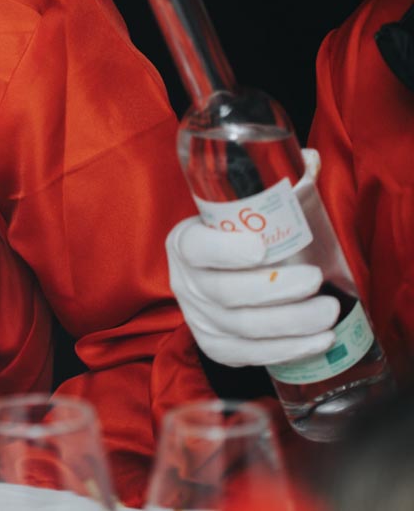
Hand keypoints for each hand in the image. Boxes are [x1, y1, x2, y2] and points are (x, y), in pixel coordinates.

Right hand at [166, 149, 338, 367]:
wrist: (201, 275)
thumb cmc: (226, 238)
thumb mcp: (233, 211)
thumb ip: (270, 185)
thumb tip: (309, 159)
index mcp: (184, 242)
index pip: (197, 248)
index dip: (226, 251)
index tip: (261, 248)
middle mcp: (185, 283)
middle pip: (226, 292)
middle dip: (275, 290)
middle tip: (314, 279)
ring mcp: (198, 317)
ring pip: (242, 326)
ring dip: (289, 323)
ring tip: (327, 312)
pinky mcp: (215, 344)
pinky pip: (249, 353)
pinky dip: (286, 349)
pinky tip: (318, 340)